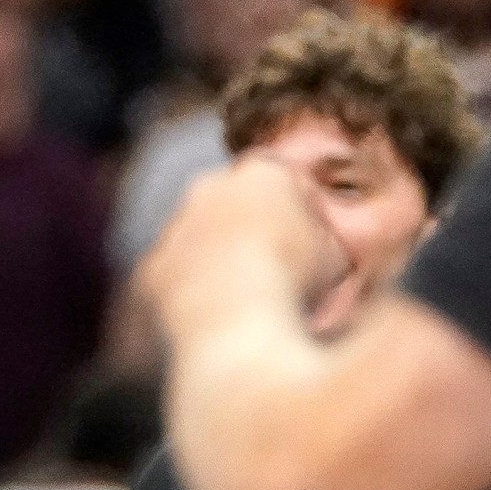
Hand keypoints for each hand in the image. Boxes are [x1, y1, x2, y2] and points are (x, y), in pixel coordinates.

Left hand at [141, 157, 342, 319]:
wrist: (233, 316)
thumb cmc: (293, 279)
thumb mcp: (336, 254)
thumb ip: (322, 236)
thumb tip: (319, 248)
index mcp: (261, 173)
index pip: (281, 177)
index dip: (297, 208)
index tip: (308, 239)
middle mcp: (209, 188)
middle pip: (232, 201)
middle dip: (251, 226)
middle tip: (275, 265)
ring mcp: (176, 225)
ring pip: (199, 238)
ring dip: (219, 259)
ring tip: (247, 297)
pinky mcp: (154, 264)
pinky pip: (176, 275)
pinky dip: (193, 291)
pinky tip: (217, 314)